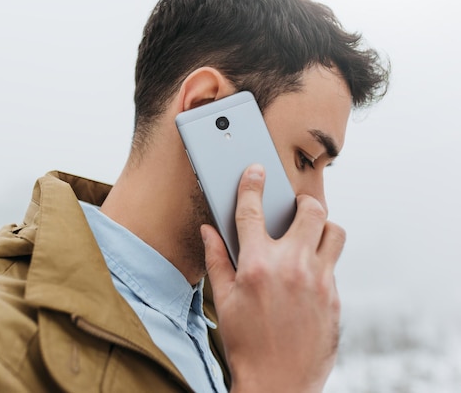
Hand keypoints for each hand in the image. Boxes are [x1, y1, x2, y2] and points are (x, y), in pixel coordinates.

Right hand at [202, 164, 343, 392]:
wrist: (278, 384)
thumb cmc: (245, 342)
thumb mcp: (223, 300)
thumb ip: (216, 259)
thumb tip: (208, 230)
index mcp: (257, 264)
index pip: (252, 210)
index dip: (252, 184)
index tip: (256, 171)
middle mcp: (292, 266)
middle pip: (311, 211)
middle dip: (303, 202)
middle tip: (296, 208)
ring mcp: (319, 281)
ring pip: (335, 232)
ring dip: (323, 228)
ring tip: (309, 237)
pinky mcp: (335, 297)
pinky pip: (334, 265)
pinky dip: (322, 261)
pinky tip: (307, 275)